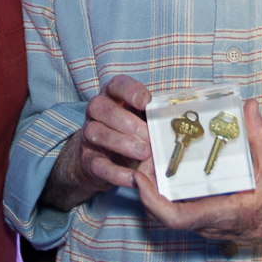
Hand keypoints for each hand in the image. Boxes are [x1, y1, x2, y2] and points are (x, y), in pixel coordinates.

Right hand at [41, 75, 152, 210]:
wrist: (104, 157)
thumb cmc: (130, 131)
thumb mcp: (141, 117)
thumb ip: (152, 115)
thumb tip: (173, 120)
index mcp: (112, 95)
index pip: (116, 85)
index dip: (130, 92)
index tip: (146, 102)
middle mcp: (96, 112)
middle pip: (100, 107)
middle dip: (125, 121)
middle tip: (148, 135)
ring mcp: (89, 135)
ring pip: (96, 133)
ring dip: (121, 143)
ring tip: (144, 153)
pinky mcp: (88, 160)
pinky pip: (98, 165)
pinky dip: (117, 172)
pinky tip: (135, 177)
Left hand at [132, 99, 261, 247]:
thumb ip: (260, 135)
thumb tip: (249, 106)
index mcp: (224, 212)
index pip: (176, 218)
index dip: (151, 200)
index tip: (139, 177)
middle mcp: (210, 224)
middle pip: (162, 215)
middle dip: (145, 188)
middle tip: (141, 158)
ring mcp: (206, 226)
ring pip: (167, 214)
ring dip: (153, 190)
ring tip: (149, 159)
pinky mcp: (205, 222)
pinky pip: (178, 211)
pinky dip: (165, 193)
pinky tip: (165, 169)